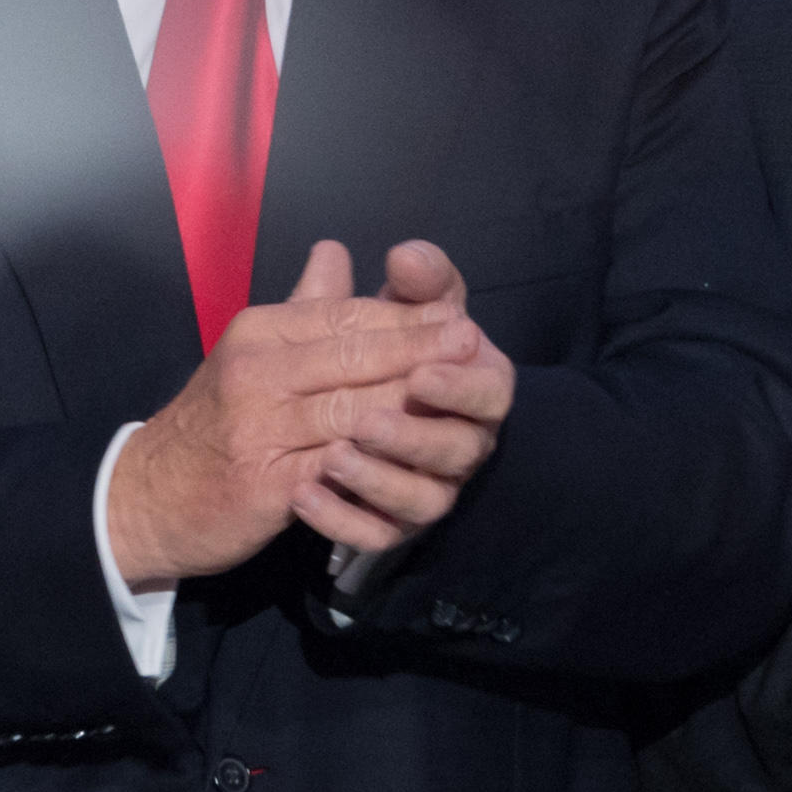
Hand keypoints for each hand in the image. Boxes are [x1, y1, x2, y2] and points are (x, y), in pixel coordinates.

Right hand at [103, 240, 481, 587]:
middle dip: (419, 350)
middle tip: (473, 345)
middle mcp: (256, 371)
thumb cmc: (213, 422)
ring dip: (408, 407)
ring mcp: (258, 427)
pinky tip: (411, 467)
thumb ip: (304, 307)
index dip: (405, 317)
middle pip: (353, 355)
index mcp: (259, 332)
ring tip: (455, 403)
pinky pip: (331, 471)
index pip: (344, 315)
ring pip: (350, 409)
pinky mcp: (263, 483)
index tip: (457, 315)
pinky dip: (372, 469)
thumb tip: (336, 251)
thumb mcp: (252, 354)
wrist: (146, 494)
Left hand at [292, 241, 518, 560]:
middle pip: (460, 450)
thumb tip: (407, 255)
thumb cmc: (368, 351)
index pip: (490, 390)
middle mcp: (460, 443)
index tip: (420, 372)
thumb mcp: (381, 311)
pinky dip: (342, 520)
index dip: (460, 385)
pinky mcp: (390, 525)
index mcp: (472, 387)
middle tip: (367, 421)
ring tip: (330, 457)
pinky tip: (301, 496)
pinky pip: (377, 535)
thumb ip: (409, 280)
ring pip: (424, 500)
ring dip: (378, 479)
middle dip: (415, 436)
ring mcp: (426, 488)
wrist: (314, 408)